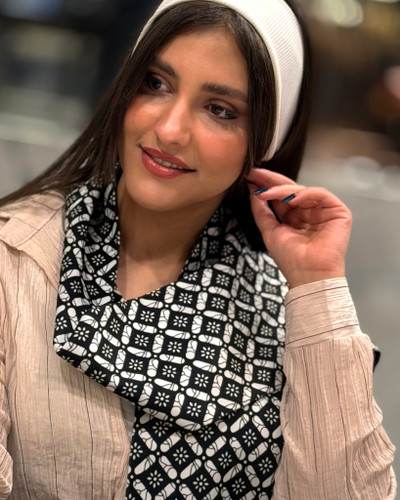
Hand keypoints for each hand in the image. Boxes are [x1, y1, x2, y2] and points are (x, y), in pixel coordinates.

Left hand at [247, 168, 351, 287]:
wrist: (308, 275)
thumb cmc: (291, 259)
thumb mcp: (269, 231)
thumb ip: (261, 211)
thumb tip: (253, 191)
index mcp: (295, 218)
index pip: (280, 197)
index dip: (266, 186)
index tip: (250, 177)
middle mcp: (309, 213)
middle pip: (290, 190)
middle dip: (272, 180)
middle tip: (255, 173)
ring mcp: (324, 211)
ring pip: (302, 191)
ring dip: (283, 189)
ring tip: (266, 192)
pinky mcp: (338, 212)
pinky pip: (320, 194)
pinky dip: (304, 194)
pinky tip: (289, 198)